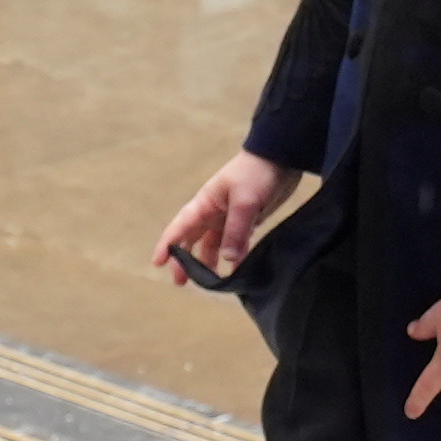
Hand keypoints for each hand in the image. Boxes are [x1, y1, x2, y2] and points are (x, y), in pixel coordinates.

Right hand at [154, 151, 290, 279]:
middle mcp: (212, 212)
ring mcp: (228, 217)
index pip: (180, 227)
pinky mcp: (245, 222)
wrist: (281, 158)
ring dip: (208, 261)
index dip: (168, 245)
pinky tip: (236, 272)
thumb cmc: (256, 173)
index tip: (158, 263)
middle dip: (184, 259)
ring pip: (212, 244)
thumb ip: (236, 230)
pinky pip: (235, 244)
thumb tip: (227, 260)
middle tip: (181, 281)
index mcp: (205, 204)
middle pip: (192, 239)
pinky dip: (234, 258)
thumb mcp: (245, 201)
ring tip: (208, 282)